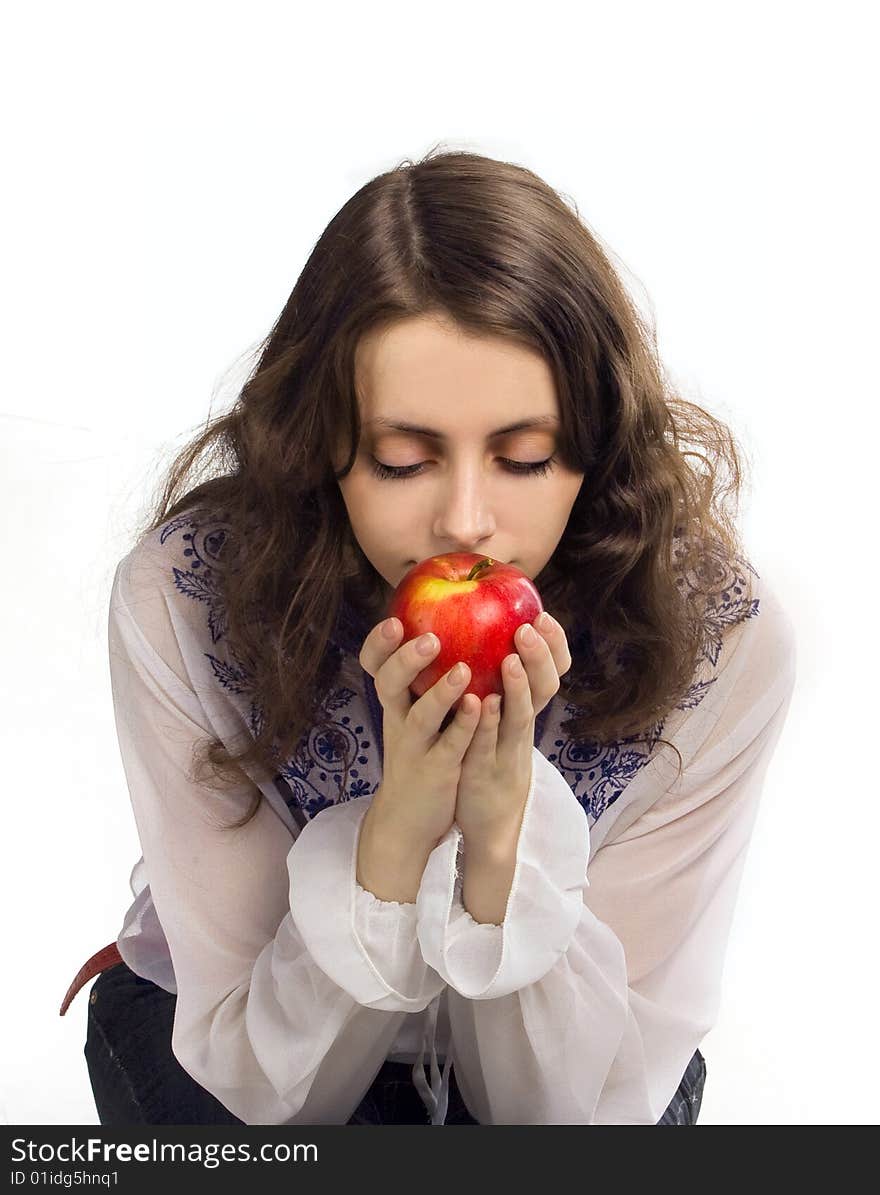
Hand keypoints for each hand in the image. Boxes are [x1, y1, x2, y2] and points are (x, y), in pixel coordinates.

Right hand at [358, 618, 481, 849]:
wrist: (408, 820)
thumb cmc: (419, 754)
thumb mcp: (412, 716)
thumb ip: (424, 681)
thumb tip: (446, 629)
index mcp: (395, 702)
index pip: (375, 667)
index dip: (378, 644)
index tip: (392, 619)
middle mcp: (399, 720)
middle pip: (389, 685)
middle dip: (405, 660)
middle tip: (429, 638)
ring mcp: (416, 747)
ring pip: (421, 717)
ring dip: (441, 693)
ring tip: (463, 670)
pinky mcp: (437, 771)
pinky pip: (450, 746)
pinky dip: (464, 726)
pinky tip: (481, 706)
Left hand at [454, 612, 572, 850]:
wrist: (487, 828)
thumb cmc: (490, 765)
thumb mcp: (502, 726)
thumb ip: (500, 691)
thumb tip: (493, 642)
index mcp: (525, 716)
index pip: (552, 675)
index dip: (554, 647)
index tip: (544, 616)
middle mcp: (522, 731)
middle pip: (543, 691)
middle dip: (540, 658)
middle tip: (529, 627)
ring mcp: (507, 754)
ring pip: (520, 718)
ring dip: (518, 689)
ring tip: (512, 659)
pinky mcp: (484, 774)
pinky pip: (487, 747)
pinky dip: (487, 725)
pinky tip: (482, 702)